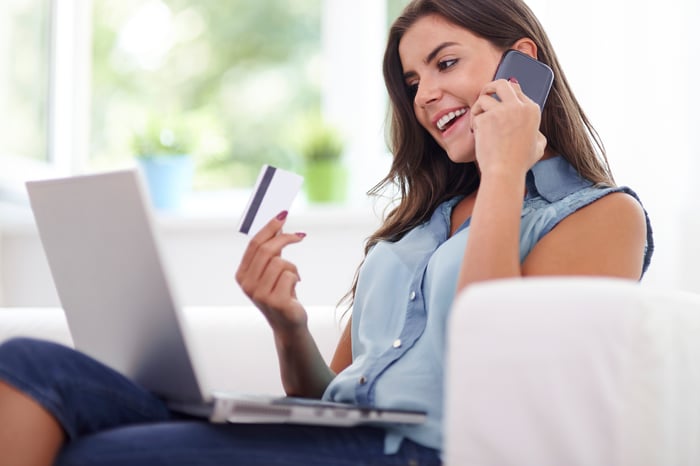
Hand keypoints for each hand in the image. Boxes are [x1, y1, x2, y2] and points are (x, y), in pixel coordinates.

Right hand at [235, 211, 307, 332]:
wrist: (288, 323)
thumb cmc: (280, 293)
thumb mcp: (271, 271)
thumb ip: (271, 251)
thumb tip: (278, 223)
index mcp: (242, 274)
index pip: (254, 244)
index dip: (269, 228)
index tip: (282, 215)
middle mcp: (247, 284)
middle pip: (266, 250)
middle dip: (285, 238)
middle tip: (300, 235)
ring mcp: (259, 294)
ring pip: (280, 262)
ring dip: (292, 267)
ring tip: (293, 278)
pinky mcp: (275, 301)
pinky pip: (290, 275)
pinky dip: (296, 278)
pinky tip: (294, 289)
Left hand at [470, 78, 546, 179]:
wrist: (504, 171)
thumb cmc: (519, 163)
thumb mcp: (538, 146)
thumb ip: (536, 133)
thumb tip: (535, 130)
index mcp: (532, 110)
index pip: (517, 90)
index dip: (505, 92)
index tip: (498, 96)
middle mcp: (518, 107)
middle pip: (502, 83)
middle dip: (490, 86)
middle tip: (485, 93)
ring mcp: (502, 111)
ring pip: (484, 98)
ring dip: (478, 108)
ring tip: (477, 122)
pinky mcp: (486, 118)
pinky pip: (476, 115)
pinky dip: (474, 124)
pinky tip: (478, 135)